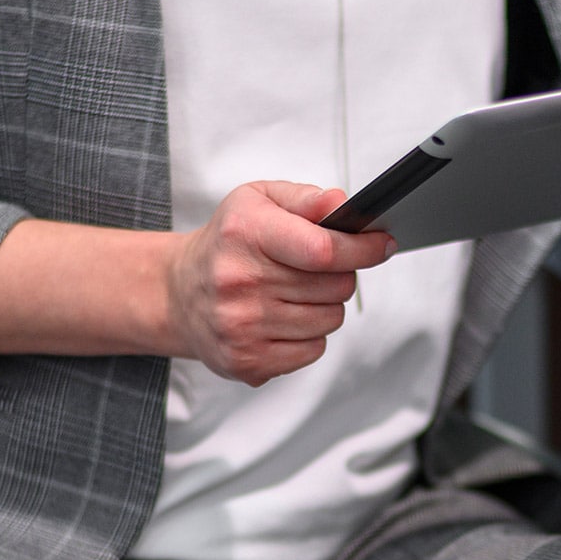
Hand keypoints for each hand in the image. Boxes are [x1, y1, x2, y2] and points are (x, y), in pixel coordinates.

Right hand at [168, 181, 394, 385]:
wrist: (179, 292)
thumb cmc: (227, 242)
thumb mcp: (258, 201)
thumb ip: (304, 199)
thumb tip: (341, 204)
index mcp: (245, 234)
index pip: (323, 250)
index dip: (362, 249)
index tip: (382, 244)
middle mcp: (239, 282)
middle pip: (335, 286)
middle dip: (341, 274)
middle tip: (318, 268)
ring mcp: (241, 326)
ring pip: (330, 320)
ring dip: (325, 305)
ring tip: (296, 292)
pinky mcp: (246, 360)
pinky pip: (313, 350)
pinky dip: (309, 335)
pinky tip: (283, 319)